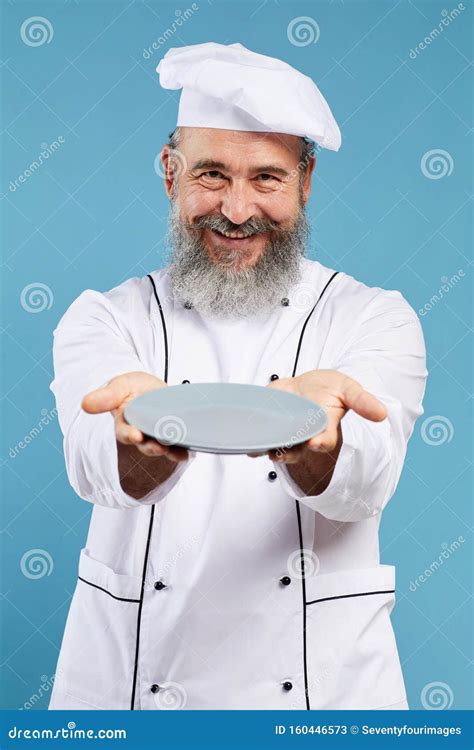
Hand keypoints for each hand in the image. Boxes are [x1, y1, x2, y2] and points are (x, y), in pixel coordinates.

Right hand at [82, 371, 188, 462]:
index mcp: (125, 423)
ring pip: (161, 447)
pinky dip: (181, 451)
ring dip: (167, 451)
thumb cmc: (133, 388)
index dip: (129, 435)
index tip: (135, 435)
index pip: (124, 432)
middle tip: (158, 447)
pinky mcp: (174, 436)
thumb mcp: (119, 386)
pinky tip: (186, 453)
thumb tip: (84, 404)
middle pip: (145, 444)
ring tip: (173, 450)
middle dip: (151, 447)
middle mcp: (141, 434)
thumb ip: (105, 397)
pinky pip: (177, 447)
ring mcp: (157, 436)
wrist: (152, 389)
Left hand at [251, 369, 386, 464]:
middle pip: (296, 450)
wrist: (305, 386)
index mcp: (324, 429)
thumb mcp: (348, 389)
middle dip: (289, 452)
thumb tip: (382, 414)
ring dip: (268, 449)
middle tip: (281, 452)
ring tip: (261, 448)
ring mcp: (284, 432)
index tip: (315, 443)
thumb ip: (362, 402)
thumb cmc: (329, 389)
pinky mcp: (267, 426)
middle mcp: (303, 436)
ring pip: (276, 447)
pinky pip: (259, 438)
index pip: (324, 441)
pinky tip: (246, 442)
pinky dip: (252, 441)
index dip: (320, 443)